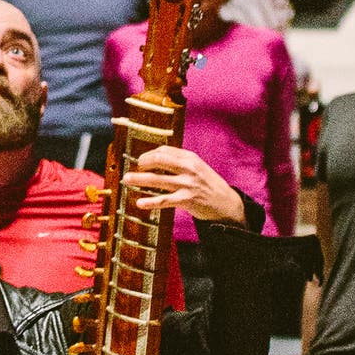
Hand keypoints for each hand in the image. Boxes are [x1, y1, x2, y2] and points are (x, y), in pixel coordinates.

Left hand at [121, 143, 244, 224]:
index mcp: (190, 158)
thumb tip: (156, 159)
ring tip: (127, 179)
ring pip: (158, 180)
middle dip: (143, 163)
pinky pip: (164, 200)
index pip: (165, 150)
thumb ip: (180, 163)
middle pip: (159, 160)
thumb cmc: (208, 185)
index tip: (141, 160)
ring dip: (139, 179)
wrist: (226, 203)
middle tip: (134, 168)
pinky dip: (150, 202)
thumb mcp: (197, 168)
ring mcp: (187, 184)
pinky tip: (140, 203)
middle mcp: (188, 168)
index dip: (149, 154)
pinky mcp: (187, 199)